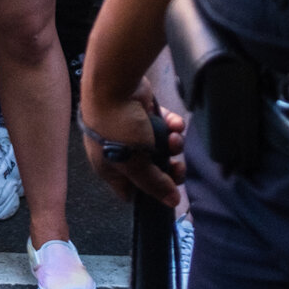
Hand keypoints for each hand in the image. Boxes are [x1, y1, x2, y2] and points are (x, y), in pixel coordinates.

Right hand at [80, 78, 185, 205]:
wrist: (114, 85)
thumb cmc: (118, 128)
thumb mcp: (135, 163)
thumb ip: (155, 184)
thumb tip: (173, 202)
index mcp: (109, 168)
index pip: (130, 190)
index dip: (149, 194)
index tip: (167, 191)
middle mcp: (120, 151)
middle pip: (151, 170)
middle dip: (168, 168)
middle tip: (178, 166)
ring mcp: (132, 131)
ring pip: (160, 147)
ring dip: (172, 144)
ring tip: (173, 137)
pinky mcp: (144, 113)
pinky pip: (163, 126)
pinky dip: (171, 126)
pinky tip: (175, 124)